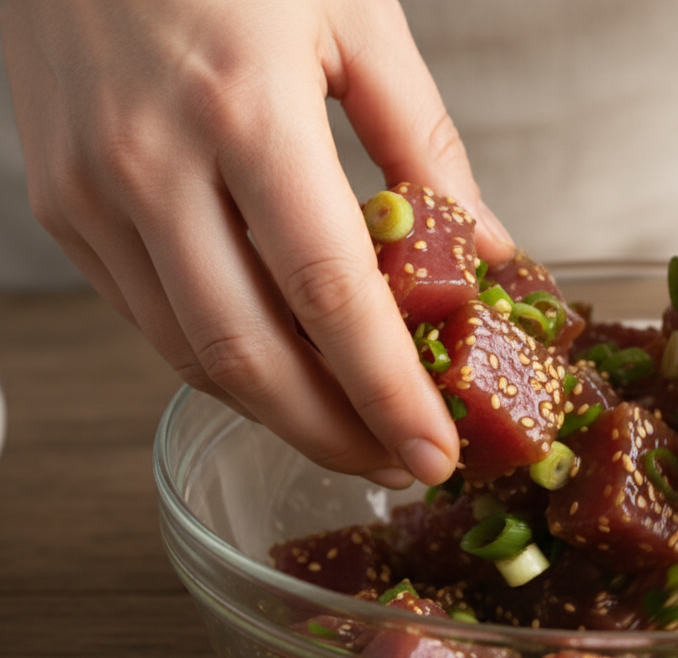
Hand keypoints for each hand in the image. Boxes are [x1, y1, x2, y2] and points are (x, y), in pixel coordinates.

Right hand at [0, 0, 514, 486]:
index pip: (329, 296)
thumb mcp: (355, 18)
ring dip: (280, 413)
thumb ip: (424, 145)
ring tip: (352, 433)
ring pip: (191, 354)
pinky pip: (149, 318)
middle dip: (335, 433)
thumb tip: (490, 250)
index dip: (386, 391)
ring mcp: (91, 193)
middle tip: (399, 466)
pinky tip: (280, 373)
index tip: (437, 453)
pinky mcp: (61, 204)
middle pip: (251, 355)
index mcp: (245, 113)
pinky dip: (220, 362)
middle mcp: (151, 166)